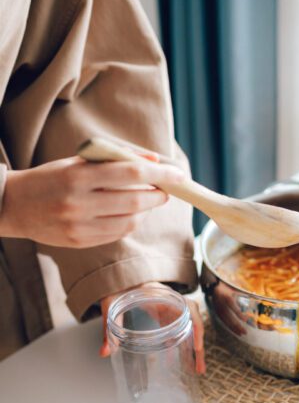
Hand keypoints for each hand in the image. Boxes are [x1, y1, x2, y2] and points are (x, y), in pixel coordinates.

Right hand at [0, 156, 183, 247]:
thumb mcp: (78, 161)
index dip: (160, 175)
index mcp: (79, 176)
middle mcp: (79, 203)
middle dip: (159, 196)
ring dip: (147, 211)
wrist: (13, 206)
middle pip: (136, 202)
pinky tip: (130, 214)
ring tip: (148, 201)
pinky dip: (131, 223)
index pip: (131, 173)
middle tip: (166, 190)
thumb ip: (116, 159)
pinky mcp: (80, 242)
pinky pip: (118, 234)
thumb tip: (153, 161)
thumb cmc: (51, 178)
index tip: (179, 175)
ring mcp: (79, 226)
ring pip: (131, 221)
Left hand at [100, 283, 205, 374]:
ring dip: (192, 345)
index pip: (189, 307)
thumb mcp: (111, 305)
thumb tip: (105, 352)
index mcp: (162, 294)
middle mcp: (170, 299)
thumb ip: (109, 327)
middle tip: (199, 367)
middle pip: (193, 321)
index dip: (197, 326)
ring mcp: (167, 305)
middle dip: (199, 344)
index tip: (197, 345)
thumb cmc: (115, 286)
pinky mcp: (162, 310)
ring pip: (188, 325)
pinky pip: (176, 327)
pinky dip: (178, 342)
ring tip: (194, 367)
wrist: (114, 275)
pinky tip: (172, 357)